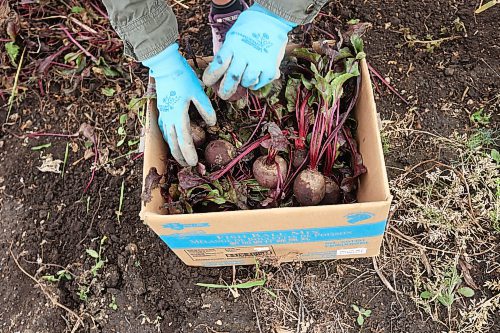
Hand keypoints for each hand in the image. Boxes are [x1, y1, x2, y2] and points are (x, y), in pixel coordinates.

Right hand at [143, 43, 215, 165]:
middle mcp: (168, 118)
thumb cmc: (183, 77)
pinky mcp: (162, 110)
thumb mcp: (198, 92)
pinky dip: (169, 138)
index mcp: (178, 115)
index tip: (193, 163)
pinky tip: (172, 140)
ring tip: (180, 158)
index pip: (184, 139)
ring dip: (174, 149)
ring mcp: (163, 114)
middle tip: (187, 166)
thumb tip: (212, 124)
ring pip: (168, 137)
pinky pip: (164, 129)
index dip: (188, 153)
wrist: (164, 66)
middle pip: (173, 142)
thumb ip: (206, 109)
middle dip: (180, 156)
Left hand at [203, 4, 295, 99]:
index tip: (208, 82)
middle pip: (232, 77)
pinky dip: (256, 83)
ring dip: (244, 83)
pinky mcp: (270, 66)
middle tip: (223, 95)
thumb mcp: (233, 36)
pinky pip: (260, 82)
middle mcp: (245, 53)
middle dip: (225, 90)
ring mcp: (258, 60)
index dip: (211, 76)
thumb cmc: (248, 29)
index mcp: (233, 44)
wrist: (271, 19)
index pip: (218, 64)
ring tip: (245, 77)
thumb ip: (227, 53)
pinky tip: (256, 77)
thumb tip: (218, 71)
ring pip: (247, 82)